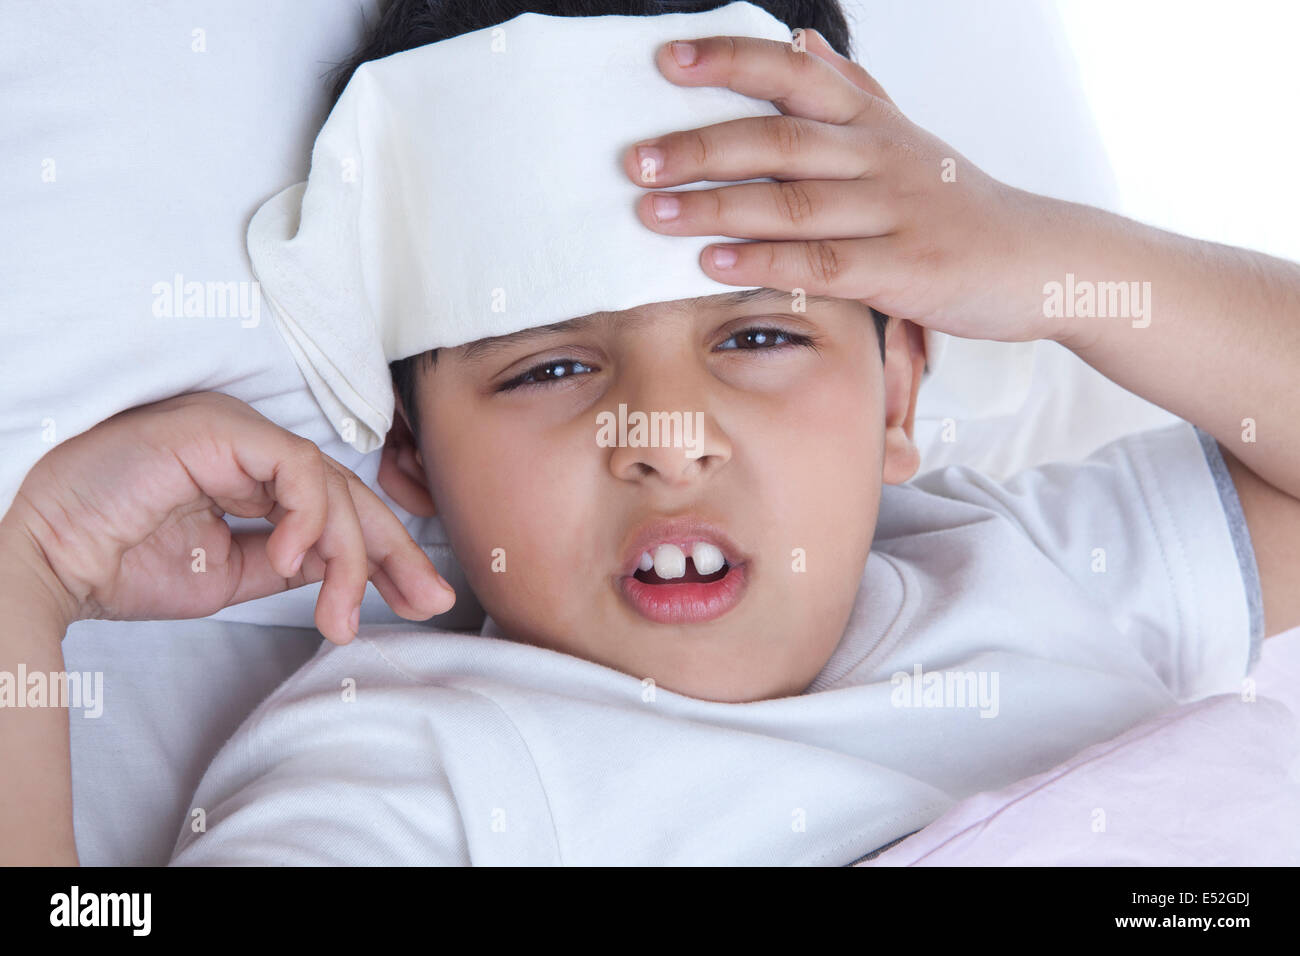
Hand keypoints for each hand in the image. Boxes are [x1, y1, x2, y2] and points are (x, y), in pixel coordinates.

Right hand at [3, 391, 454, 642]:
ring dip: (349, 555)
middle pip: (348, 492)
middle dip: (396, 551)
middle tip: (429, 600)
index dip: (384, 555)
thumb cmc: (122, 563)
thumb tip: (348, 569)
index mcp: (252, 478)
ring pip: (329, 484)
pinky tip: (296, 558)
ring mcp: (237, 433)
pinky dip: (308, 515)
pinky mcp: (220, 428)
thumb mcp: (228, 575)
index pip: (337, 510)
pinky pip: (293, 467)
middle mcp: (251, 449)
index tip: (419, 600)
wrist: (51, 559)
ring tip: (339, 613)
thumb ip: (288, 562)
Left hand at [623, 31, 1071, 344]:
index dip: (729, 62)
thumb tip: (801, 36)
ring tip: (653, 213)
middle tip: (636, 161)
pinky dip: (764, 262)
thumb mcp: (909, 136)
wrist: (1043, 260)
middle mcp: (881, 157)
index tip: (665, 61)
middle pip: (779, 141)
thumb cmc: (961, 204)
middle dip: (700, 148)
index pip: (794, 75)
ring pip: (794, 203)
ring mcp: (895, 212)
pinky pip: (824, 264)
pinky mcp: (906, 270)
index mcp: (874, 122)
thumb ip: (852, 89)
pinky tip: (713, 264)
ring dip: (716, 207)